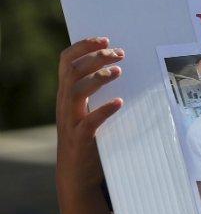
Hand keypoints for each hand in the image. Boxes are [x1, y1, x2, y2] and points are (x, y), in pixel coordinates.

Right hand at [56, 37, 124, 197]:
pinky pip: (89, 122)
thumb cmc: (89, 136)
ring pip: (75, 92)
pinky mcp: (81, 139)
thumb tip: (122, 66)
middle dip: (95, 57)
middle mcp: (65, 105)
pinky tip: (119, 102)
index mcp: (67, 94)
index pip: (67, 61)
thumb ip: (97, 90)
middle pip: (73, 71)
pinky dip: (103, 110)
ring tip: (118, 71)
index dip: (83, 46)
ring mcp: (71, 122)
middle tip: (120, 53)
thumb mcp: (88, 109)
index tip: (105, 39)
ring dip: (97, 78)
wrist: (77, 174)